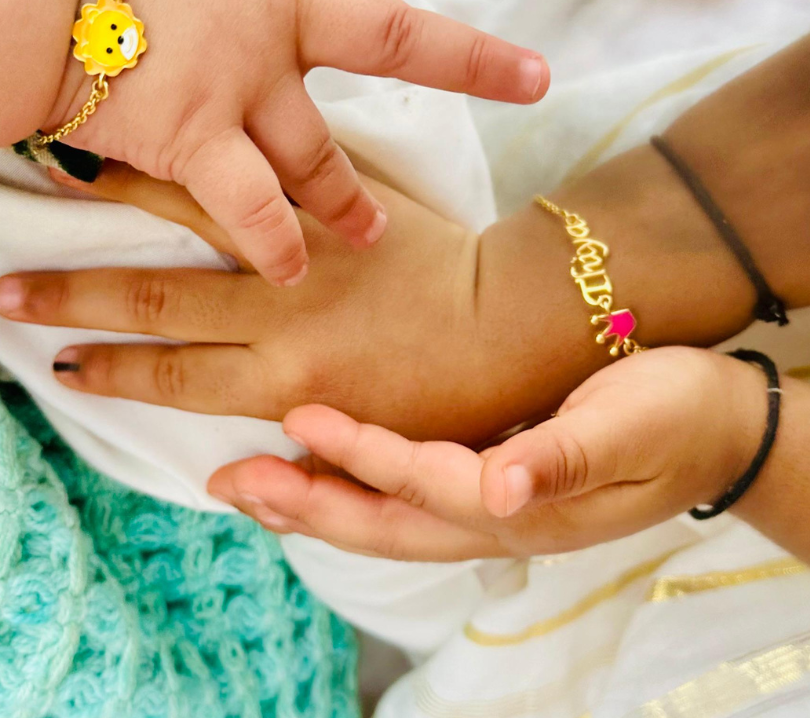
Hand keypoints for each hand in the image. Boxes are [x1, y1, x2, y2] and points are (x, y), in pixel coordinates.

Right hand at [0, 161, 487, 440]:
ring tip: (54, 181)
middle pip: (152, 301)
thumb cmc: (444, 403)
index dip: (107, 372)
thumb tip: (217, 479)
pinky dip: (201, 157)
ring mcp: (299, 250)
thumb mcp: (364, 450)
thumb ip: (288, 457)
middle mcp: (276, 317)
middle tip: (3, 288)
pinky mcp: (329, 203)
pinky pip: (251, 174)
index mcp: (283, 384)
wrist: (512, 325)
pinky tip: (157, 130)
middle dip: (73, 296)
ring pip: (187, 221)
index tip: (56, 365)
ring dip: (116, 203)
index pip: (169, 378)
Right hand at [42, 0, 547, 284]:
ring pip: (318, 150)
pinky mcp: (196, 143)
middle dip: (466, 59)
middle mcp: (276, 17)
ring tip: (368, 231)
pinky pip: (250, 208)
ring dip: (345, 197)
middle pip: (391, 37)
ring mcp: (243, 86)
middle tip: (526, 77)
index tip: (407, 16)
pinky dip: (272, 243)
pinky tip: (289, 271)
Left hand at [204, 347, 768, 560]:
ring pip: (383, 519)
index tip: (298, 419)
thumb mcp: (632, 429)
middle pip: (381, 524)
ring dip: (312, 504)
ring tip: (247, 485)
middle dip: (302, 505)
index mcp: (522, 506)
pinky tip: (315, 472)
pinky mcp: (487, 487)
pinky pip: (402, 500)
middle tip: (228, 481)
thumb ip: (567, 459)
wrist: (711, 425)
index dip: (358, 453)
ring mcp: (487, 510)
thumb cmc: (673, 416)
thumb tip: (504, 489)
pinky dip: (349, 489)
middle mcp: (493, 518)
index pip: (421, 481)